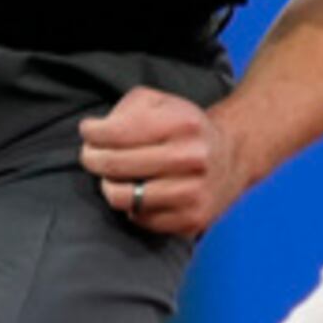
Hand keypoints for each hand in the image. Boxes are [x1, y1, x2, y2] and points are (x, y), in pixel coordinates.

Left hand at [81, 84, 258, 236]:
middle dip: (92, 159)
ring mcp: (194, 192)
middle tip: (91, 156)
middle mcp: (192, 158)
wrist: (234, 156)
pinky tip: (141, 193)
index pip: (115, 132)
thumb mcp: (163, 103)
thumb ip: (127, 108)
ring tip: (113, 177)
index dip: (91, 133)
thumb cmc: (186, 129)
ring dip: (109, 186)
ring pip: (123, 198)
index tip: (88, 132)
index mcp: (184, 124)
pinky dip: (133, 207)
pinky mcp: (193, 219)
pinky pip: (140, 218)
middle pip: (114, 166)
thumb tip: (94, 132)